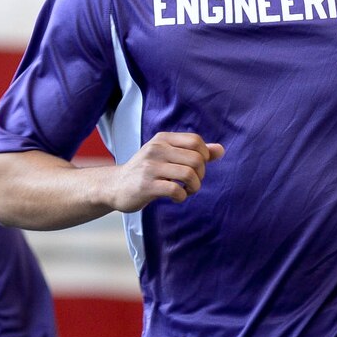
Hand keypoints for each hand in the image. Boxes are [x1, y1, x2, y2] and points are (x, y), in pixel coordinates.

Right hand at [101, 133, 224, 211]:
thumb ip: (194, 152)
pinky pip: (176, 190)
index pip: (196, 141)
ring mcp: (150, 167)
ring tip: (186, 190)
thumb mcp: (167, 156)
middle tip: (192, 182)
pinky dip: (182, 196)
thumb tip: (221, 150)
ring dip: (194, 187)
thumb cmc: (146, 171)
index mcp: (162, 139)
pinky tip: (176, 197)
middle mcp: (156, 149)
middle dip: (201, 174)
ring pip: (189, 174)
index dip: (204, 156)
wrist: (115, 186)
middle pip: (196, 159)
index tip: (197, 167)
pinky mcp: (146, 186)